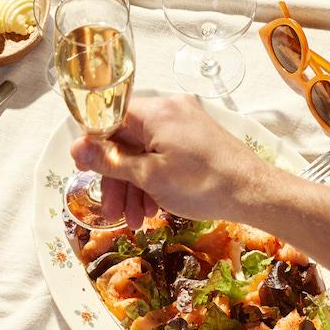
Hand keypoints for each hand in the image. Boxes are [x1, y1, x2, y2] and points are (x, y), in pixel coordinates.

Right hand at [70, 91, 279, 227]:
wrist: (253, 193)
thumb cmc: (202, 184)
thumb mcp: (148, 176)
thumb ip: (110, 161)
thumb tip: (76, 147)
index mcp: (155, 110)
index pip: (109, 119)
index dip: (94, 148)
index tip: (86, 174)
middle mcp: (169, 109)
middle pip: (126, 141)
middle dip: (117, 179)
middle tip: (113, 213)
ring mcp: (185, 124)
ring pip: (145, 152)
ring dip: (135, 186)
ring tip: (136, 220)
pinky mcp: (197, 139)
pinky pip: (163, 155)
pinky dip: (154, 180)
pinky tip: (153, 208)